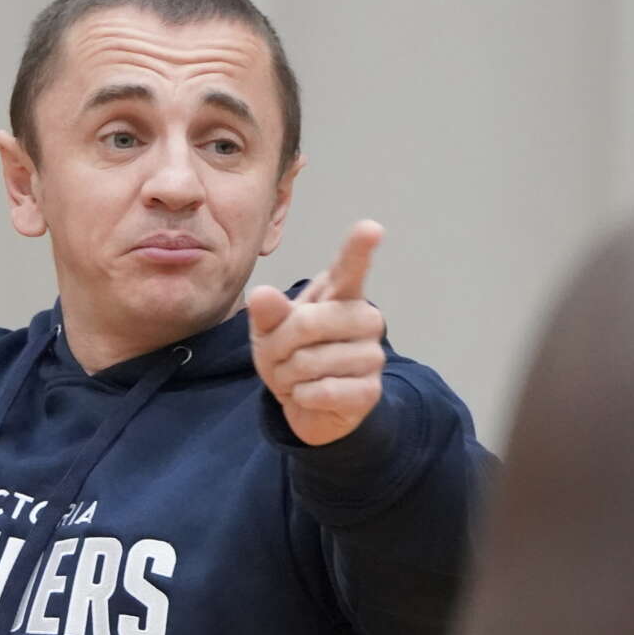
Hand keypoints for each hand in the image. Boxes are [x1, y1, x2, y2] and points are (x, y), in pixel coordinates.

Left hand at [248, 220, 387, 445]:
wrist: (310, 406)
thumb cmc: (292, 357)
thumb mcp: (269, 332)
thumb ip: (268, 313)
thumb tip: (261, 294)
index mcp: (341, 296)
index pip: (350, 269)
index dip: (358, 249)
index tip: (370, 228)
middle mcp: (366, 319)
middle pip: (307, 323)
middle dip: (277, 346)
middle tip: (278, 358)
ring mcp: (372, 355)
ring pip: (310, 361)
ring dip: (287, 375)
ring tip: (294, 378)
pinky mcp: (369, 391)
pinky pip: (321, 391)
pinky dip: (301, 397)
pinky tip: (307, 395)